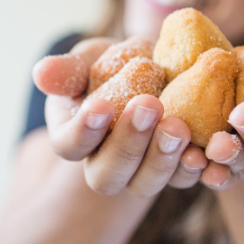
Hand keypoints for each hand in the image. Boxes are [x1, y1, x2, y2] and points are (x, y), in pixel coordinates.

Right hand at [33, 37, 207, 196]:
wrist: (151, 71)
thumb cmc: (112, 65)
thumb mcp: (89, 61)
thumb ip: (68, 70)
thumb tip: (41, 72)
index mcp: (75, 135)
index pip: (70, 144)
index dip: (83, 130)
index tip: (100, 106)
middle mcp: (104, 162)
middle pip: (107, 174)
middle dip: (128, 144)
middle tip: (148, 107)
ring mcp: (139, 170)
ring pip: (144, 183)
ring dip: (161, 159)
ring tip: (177, 127)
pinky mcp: (173, 168)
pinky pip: (181, 179)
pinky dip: (192, 168)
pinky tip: (202, 150)